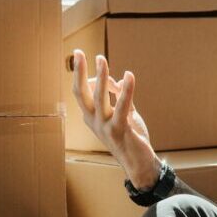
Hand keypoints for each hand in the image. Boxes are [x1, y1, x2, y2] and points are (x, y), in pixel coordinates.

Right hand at [71, 49, 160, 189]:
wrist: (139, 163)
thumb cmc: (130, 138)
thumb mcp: (124, 113)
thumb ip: (121, 96)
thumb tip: (119, 78)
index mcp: (91, 117)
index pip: (82, 92)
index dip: (83, 75)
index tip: (85, 58)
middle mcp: (93, 121)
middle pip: (82, 93)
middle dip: (79, 71)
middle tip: (78, 52)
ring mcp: (104, 126)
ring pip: (99, 97)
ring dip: (101, 76)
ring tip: (101, 58)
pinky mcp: (120, 129)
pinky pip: (122, 106)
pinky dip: (126, 90)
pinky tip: (129, 76)